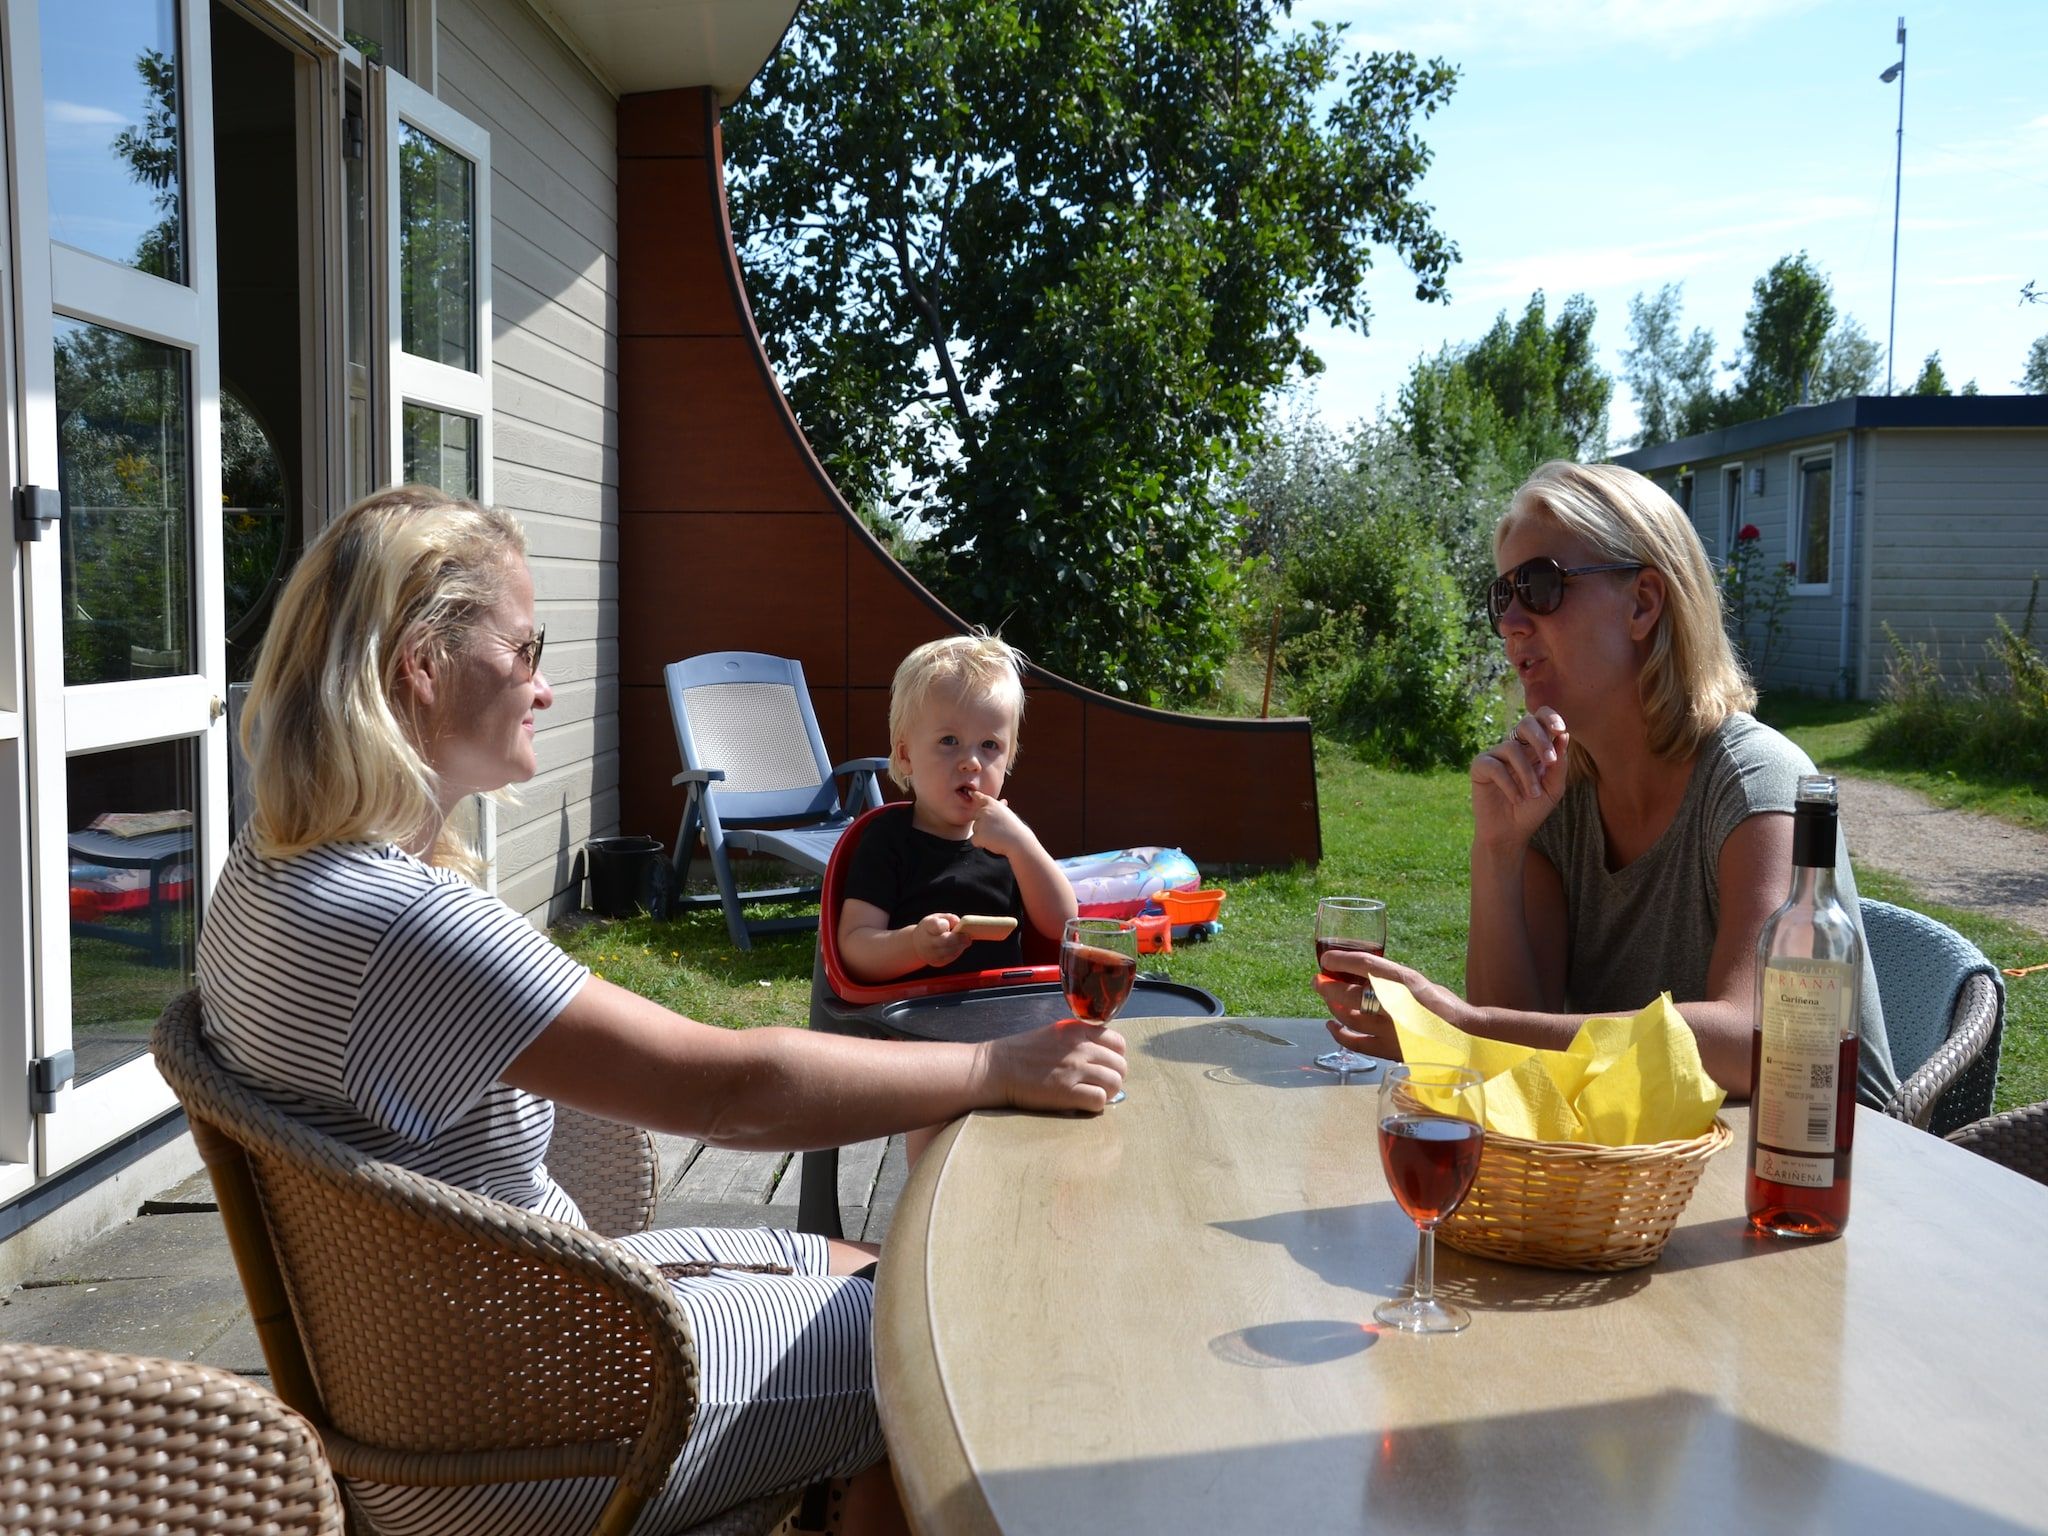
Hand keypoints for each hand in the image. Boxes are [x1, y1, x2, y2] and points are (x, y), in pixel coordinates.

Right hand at [911, 913, 972, 967]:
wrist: (918, 945)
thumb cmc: (930, 929)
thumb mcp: (936, 918)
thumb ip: (948, 918)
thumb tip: (957, 921)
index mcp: (927, 927)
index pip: (936, 926)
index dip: (944, 925)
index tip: (949, 924)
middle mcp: (927, 942)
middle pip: (946, 941)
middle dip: (959, 938)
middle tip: (967, 936)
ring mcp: (931, 954)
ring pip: (951, 951)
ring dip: (961, 945)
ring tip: (964, 939)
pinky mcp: (938, 962)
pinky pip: (951, 957)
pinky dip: (958, 951)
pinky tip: (958, 946)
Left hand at [965, 792, 1029, 858]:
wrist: (1018, 840)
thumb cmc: (1015, 828)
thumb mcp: (1008, 814)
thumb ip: (1001, 808)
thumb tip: (1003, 801)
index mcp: (992, 804)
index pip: (980, 797)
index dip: (975, 795)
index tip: (971, 793)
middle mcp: (984, 811)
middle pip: (976, 817)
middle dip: (983, 824)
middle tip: (997, 829)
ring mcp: (981, 823)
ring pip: (975, 829)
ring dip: (983, 834)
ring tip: (996, 835)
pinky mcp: (978, 835)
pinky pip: (974, 840)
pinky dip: (981, 843)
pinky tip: (992, 842)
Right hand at [981, 1021, 1127, 1113]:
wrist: (996, 1068)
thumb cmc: (1023, 1052)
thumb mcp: (1055, 1033)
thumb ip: (1080, 1039)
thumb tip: (1103, 1055)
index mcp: (1078, 1030)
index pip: (1118, 1043)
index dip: (1116, 1057)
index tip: (1105, 1065)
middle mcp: (1080, 1047)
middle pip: (1120, 1065)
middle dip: (1114, 1077)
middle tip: (1100, 1084)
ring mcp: (1074, 1069)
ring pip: (1114, 1083)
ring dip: (1108, 1092)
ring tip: (1093, 1094)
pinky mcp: (1067, 1092)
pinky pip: (1099, 1100)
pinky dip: (1096, 1105)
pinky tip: (1083, 1103)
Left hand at [1316, 947, 1474, 1058]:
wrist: (1466, 1038)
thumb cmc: (1443, 1008)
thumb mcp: (1417, 983)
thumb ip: (1392, 981)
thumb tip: (1363, 979)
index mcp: (1406, 981)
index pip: (1365, 965)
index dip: (1341, 960)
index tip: (1326, 958)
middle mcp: (1395, 1004)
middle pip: (1349, 993)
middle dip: (1328, 985)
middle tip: (1318, 980)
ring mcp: (1390, 1029)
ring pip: (1349, 1016)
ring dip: (1332, 1006)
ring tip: (1326, 998)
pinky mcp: (1388, 1049)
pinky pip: (1355, 1042)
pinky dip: (1339, 1033)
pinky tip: (1331, 1025)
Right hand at [1470, 708, 1569, 852]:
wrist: (1511, 833)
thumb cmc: (1532, 809)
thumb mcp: (1553, 788)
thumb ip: (1559, 764)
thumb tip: (1563, 735)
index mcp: (1534, 748)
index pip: (1540, 721)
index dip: (1549, 718)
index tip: (1560, 731)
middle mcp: (1515, 747)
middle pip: (1525, 724)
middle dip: (1540, 740)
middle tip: (1550, 762)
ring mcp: (1496, 755)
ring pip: (1512, 749)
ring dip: (1527, 774)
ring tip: (1533, 795)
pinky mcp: (1480, 766)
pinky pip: (1495, 766)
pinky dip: (1509, 784)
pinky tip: (1516, 799)